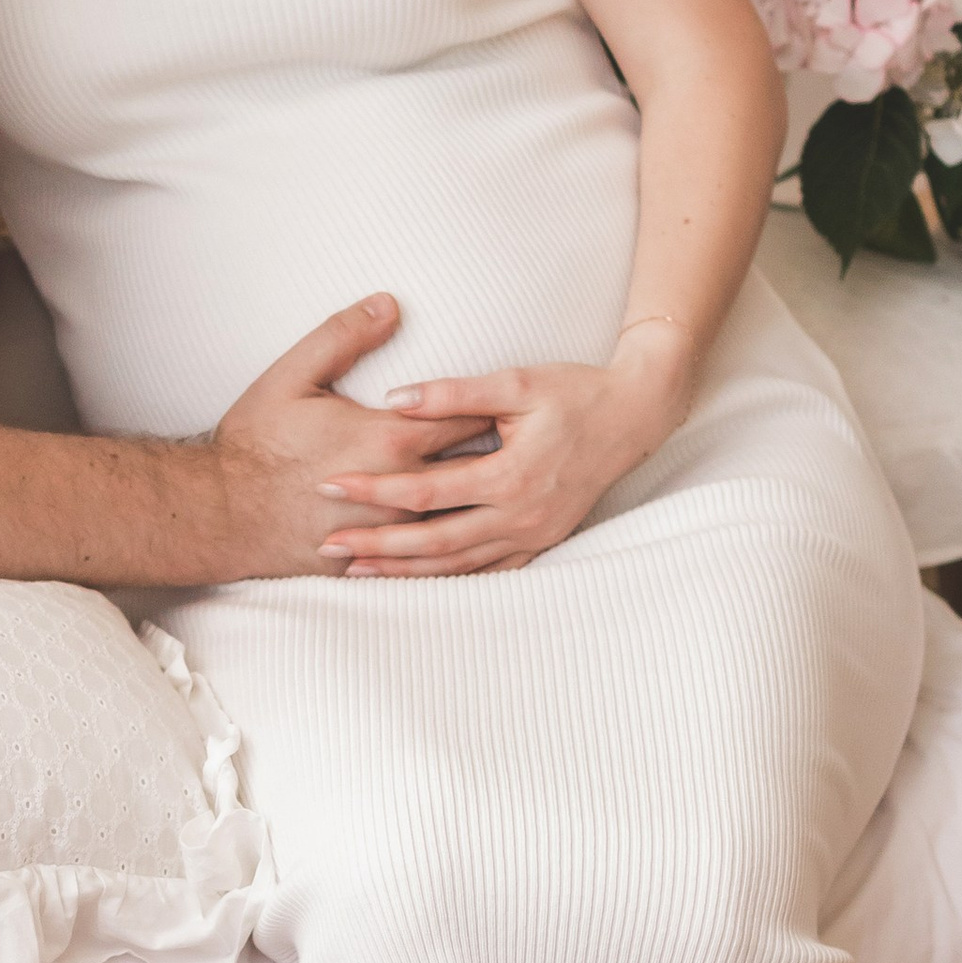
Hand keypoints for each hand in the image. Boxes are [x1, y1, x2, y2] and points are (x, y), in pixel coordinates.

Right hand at [215, 297, 495, 573]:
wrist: (219, 513)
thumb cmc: (254, 441)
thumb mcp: (293, 374)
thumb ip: (345, 335)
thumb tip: (390, 304)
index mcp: (392, 439)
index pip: (468, 418)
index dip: (498, 408)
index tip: (518, 402)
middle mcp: (401, 489)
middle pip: (474, 471)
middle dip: (502, 456)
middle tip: (530, 443)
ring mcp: (387, 530)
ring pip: (457, 519)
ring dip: (483, 503)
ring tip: (511, 491)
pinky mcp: (370, 560)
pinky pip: (424, 559)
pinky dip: (451, 547)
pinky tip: (468, 539)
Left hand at [315, 324, 695, 574]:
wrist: (634, 415)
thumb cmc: (574, 391)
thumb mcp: (515, 382)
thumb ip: (452, 392)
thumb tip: (394, 399)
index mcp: (511, 475)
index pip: (425, 492)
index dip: (373, 491)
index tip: (330, 486)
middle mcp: (520, 515)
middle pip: (433, 543)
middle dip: (377, 547)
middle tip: (328, 546)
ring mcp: (533, 535)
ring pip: (458, 567)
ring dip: (405, 572)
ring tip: (356, 572)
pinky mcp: (541, 542)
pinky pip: (487, 572)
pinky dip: (447, 579)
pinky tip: (413, 580)